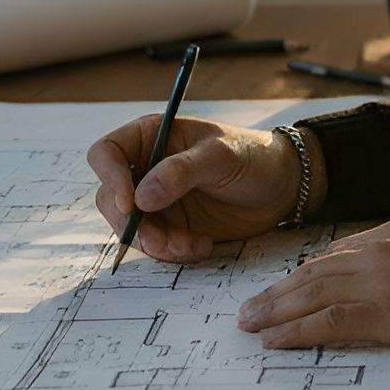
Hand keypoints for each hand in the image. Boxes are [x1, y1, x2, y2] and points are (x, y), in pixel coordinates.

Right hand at [86, 116, 322, 260]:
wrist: (282, 188)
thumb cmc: (254, 157)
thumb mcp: (222, 156)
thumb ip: (182, 171)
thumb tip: (140, 197)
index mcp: (153, 136)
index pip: (107, 153)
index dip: (110, 177)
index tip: (129, 204)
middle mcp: (147, 168)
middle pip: (110, 198)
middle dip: (132, 224)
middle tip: (160, 240)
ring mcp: (156, 200)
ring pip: (130, 228)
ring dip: (155, 243)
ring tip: (190, 245)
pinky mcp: (170, 226)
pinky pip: (154, 245)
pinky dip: (172, 252)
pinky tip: (201, 246)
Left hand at [236, 221, 389, 350]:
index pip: (334, 255)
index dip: (302, 275)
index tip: (283, 289)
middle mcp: (377, 251)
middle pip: (313, 272)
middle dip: (277, 292)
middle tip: (248, 309)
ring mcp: (378, 280)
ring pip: (311, 294)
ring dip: (275, 311)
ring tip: (250, 324)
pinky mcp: (384, 311)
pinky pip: (327, 322)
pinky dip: (296, 332)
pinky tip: (275, 341)